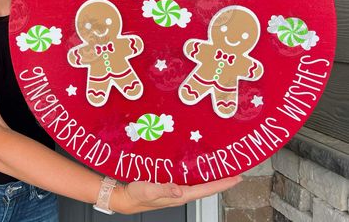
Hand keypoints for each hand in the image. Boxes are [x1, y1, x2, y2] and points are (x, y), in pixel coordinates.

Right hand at [111, 175, 241, 213]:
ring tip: (221, 167)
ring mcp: (176, 189)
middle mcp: (181, 193)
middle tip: (235, 170)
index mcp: (179, 195)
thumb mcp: (148, 190)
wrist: (125, 197)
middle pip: (207, 187)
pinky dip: (198, 173)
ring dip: (212, 176)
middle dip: (222, 179)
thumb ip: (164, 189)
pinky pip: (190, 179)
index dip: (222, 184)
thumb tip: (179, 189)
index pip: (206, 189)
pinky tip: (199, 166)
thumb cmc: (135, 194)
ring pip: (200, 183)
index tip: (236, 177)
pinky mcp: (171, 184)